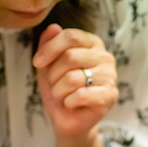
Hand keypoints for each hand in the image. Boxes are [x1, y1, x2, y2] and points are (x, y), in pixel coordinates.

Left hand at [33, 24, 117, 138]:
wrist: (67, 119)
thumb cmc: (59, 90)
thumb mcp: (47, 65)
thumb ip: (49, 44)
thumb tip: (53, 27)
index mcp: (92, 44)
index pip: (71, 36)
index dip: (50, 49)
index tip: (37, 63)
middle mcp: (105, 57)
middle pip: (71, 56)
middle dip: (53, 74)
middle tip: (54, 85)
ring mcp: (110, 77)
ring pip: (74, 78)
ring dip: (59, 90)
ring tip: (62, 95)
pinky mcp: (110, 96)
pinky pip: (81, 95)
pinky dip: (68, 102)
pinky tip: (71, 104)